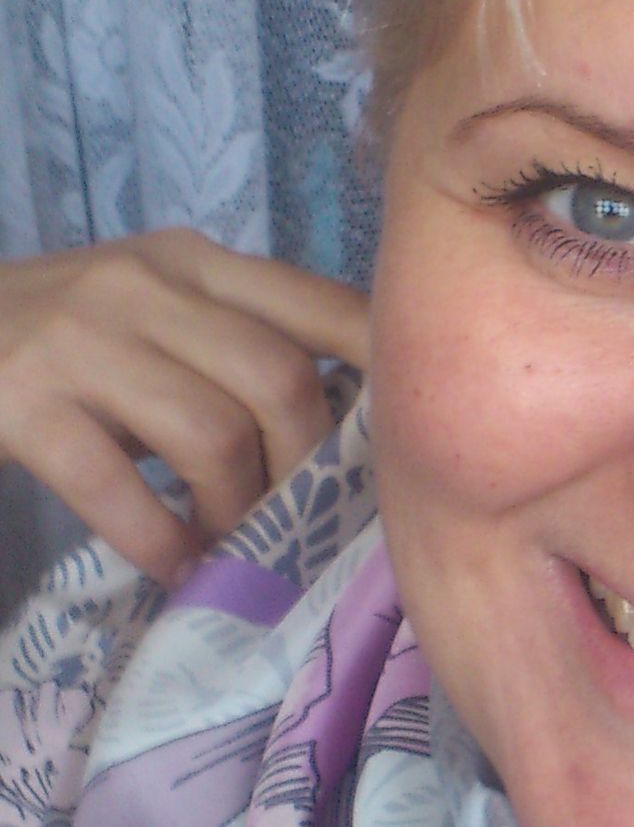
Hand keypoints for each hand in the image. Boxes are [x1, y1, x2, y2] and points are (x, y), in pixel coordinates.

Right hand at [0, 231, 368, 585]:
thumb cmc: (46, 334)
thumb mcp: (145, 305)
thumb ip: (228, 336)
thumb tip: (340, 424)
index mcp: (190, 259)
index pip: (321, 304)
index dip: (381, 375)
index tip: (402, 442)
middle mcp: (143, 283)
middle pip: (281, 380)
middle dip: (302, 469)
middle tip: (292, 521)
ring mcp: (79, 340)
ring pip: (213, 434)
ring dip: (236, 511)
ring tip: (229, 545)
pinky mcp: (22, 403)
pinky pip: (119, 488)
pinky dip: (162, 542)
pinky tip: (174, 566)